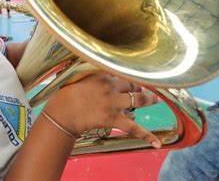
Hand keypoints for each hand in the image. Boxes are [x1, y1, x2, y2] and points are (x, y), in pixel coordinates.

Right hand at [44, 73, 160, 147]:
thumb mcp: (79, 78)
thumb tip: (103, 75)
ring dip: (149, 100)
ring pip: (138, 101)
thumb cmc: (66, 95)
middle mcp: (110, 86)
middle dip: (140, 88)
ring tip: (155, 100)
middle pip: (133, 85)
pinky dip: (146, 135)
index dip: (128, 78)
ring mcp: (113, 103)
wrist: (61, 112)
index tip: (131, 80)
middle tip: (145, 90)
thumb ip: (94, 75)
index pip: (121, 75)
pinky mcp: (113, 119)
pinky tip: (157, 142)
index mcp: (102, 74)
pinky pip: (134, 128)